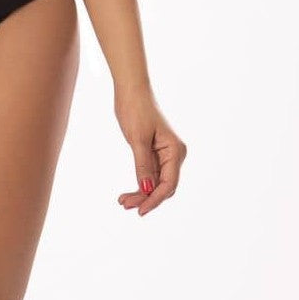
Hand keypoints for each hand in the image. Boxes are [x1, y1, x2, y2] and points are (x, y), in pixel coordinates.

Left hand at [114, 90, 186, 216]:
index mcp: (175, 151)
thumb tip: (146, 190)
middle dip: (146, 198)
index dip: (155, 199)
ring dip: (141, 193)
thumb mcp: (138, 139)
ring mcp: (165, 155)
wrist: (130, 90)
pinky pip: (150, 174)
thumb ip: (143, 165)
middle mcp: (174, 155)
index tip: (140, 210)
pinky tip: (128, 193)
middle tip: (125, 204)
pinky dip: (140, 184)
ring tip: (123, 201)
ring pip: (155, 182)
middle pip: (163, 186)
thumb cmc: (135, 109)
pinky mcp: (154, 153)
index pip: (169, 184)